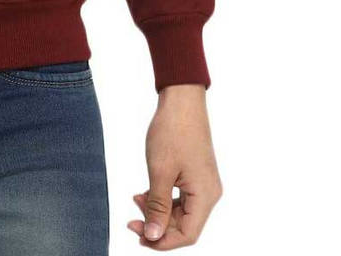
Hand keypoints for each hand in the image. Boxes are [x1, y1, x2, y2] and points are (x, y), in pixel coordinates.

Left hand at [128, 84, 221, 248]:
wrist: (181, 100)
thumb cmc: (172, 132)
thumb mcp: (160, 172)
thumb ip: (158, 207)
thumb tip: (154, 236)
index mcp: (205, 196)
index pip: (187, 234)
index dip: (163, 241)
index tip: (139, 236)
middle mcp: (209, 193)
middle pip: (184, 225)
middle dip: (158, 227)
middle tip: (131, 221)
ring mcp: (203, 183)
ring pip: (181, 212)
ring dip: (158, 212)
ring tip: (135, 203)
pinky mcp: (195, 174)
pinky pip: (180, 197)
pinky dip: (163, 199)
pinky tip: (144, 193)